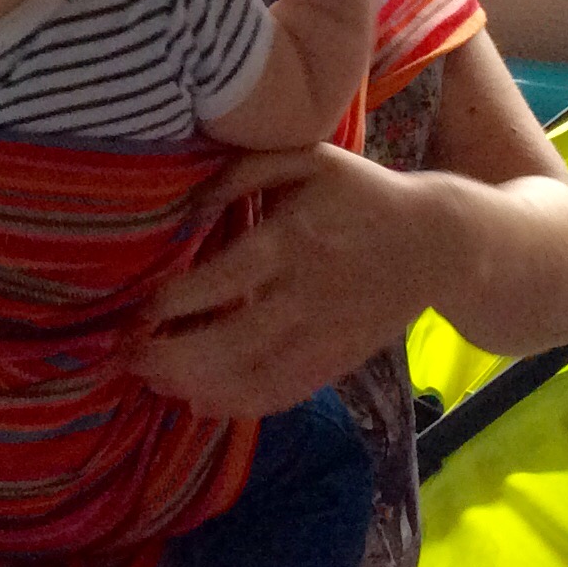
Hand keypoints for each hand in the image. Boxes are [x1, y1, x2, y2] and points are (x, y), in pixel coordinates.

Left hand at [134, 142, 448, 417]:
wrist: (440, 242)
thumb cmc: (362, 193)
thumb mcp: (309, 160)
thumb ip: (244, 173)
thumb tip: (189, 206)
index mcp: (294, 240)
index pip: (223, 281)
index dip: (172, 303)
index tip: (135, 312)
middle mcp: (305, 295)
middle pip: (230, 341)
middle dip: (171, 357)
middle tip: (127, 358)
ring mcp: (323, 336)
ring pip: (253, 377)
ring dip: (196, 388)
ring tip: (153, 383)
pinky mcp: (337, 361)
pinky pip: (284, 394)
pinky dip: (239, 407)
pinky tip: (200, 405)